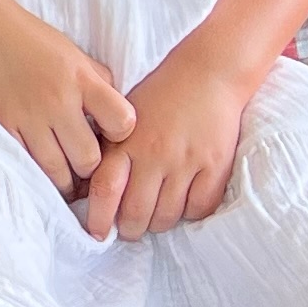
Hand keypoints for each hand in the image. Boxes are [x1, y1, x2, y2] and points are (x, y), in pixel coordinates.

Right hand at [0, 3, 134, 194]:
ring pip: (57, 171)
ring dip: (65, 182)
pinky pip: (27, 163)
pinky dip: (36, 172)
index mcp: (81, 79)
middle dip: (90, 169)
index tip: (111, 132)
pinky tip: (39, 169)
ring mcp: (28, 116)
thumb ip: (97, 81)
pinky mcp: (2, 126)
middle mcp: (58, 100)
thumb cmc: (29, 38)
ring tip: (67, 181)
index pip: (122, 121)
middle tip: (87, 169)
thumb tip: (115, 112)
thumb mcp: (73, 52)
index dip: (121, 133)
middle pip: (88, 158)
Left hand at [79, 56, 253, 240]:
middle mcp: (155, 154)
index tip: (97, 233)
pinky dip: (190, 213)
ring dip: (159, 224)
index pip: (105, 189)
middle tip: (130, 229)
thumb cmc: (161, 95)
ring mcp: (186, 161)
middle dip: (131, 230)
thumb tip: (92, 190)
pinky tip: (184, 204)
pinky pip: (200, 207)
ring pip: (168, 215)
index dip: (99, 218)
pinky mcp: (215, 165)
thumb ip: (112, 150)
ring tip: (156, 217)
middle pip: (137, 212)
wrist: (208, 73)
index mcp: (126, 142)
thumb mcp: (124, 117)